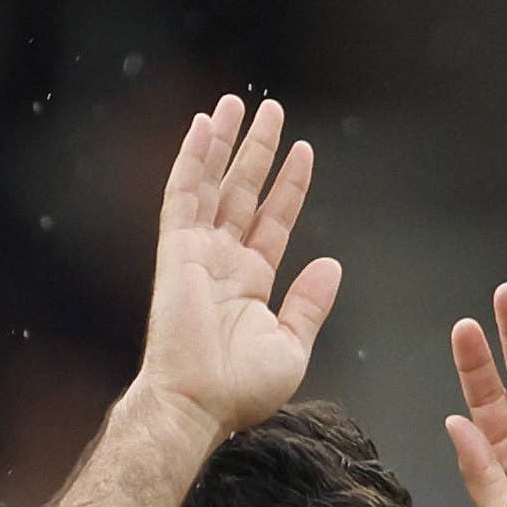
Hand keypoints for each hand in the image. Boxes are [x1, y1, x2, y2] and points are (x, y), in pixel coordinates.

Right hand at [134, 95, 341, 440]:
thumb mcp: (292, 345)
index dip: (288, 186)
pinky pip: (183, 194)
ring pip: (212, 183)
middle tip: (270, 111)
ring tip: (236, 103)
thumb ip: (309, 304)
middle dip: (256, 150)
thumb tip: (331, 265)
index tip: (303, 150)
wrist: (199, 404)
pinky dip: (192, 159)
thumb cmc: (240, 390)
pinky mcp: (174, 250)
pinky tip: (203, 126)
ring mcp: (197, 252)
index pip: (273, 220)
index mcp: (251, 282)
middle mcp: (222, 261)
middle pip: (242, 191)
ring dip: (224, 142)